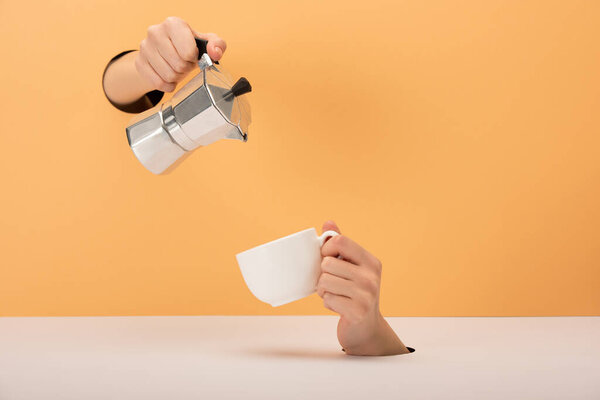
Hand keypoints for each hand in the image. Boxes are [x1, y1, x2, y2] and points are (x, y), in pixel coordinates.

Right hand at [135, 16, 226, 91]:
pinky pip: (158, 83)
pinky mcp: (139, 62)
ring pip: (168, 75)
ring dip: (177, 77)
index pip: (188, 51)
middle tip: (185, 64)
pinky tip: (168, 77)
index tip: (193, 55)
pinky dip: (167, 85)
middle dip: (185, 68)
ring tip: (176, 68)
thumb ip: (217, 45)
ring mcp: (145, 47)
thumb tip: (215, 52)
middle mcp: (155, 32)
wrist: (164, 53)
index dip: (194, 58)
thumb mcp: (205, 43)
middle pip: (178, 65)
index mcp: (173, 24)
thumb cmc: (187, 46)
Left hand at [317, 221, 409, 355]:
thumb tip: (328, 223)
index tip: (329, 259)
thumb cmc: (355, 294)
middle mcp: (371, 276)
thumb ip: (341, 245)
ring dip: (324, 290)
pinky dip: (328, 303)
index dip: (326, 249)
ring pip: (324, 281)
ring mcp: (366, 294)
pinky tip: (339, 306)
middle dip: (323, 274)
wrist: (366, 329)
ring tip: (335, 294)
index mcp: (371, 261)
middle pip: (328, 263)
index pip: (340, 241)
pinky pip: (327, 299)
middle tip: (333, 283)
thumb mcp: (352, 267)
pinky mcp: (357, 311)